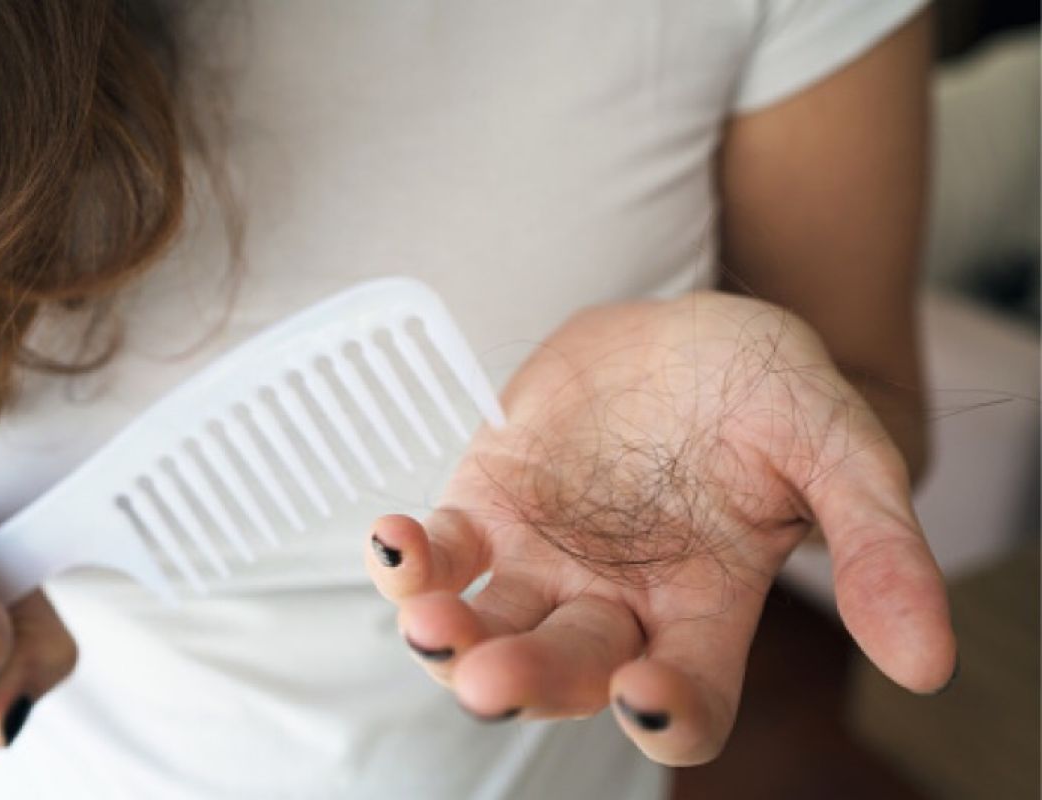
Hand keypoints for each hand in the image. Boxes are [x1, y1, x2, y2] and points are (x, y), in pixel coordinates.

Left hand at [366, 291, 955, 764]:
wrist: (686, 334)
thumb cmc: (769, 390)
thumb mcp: (838, 446)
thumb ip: (877, 544)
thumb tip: (927, 661)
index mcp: (706, 610)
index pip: (690, 699)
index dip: (671, 713)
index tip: (649, 695)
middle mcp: (616, 604)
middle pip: (570, 672)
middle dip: (531, 680)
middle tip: (494, 678)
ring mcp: (543, 564)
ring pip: (487, 628)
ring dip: (449, 637)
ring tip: (427, 618)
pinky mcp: (489, 511)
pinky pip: (442, 554)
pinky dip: (412, 558)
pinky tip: (394, 541)